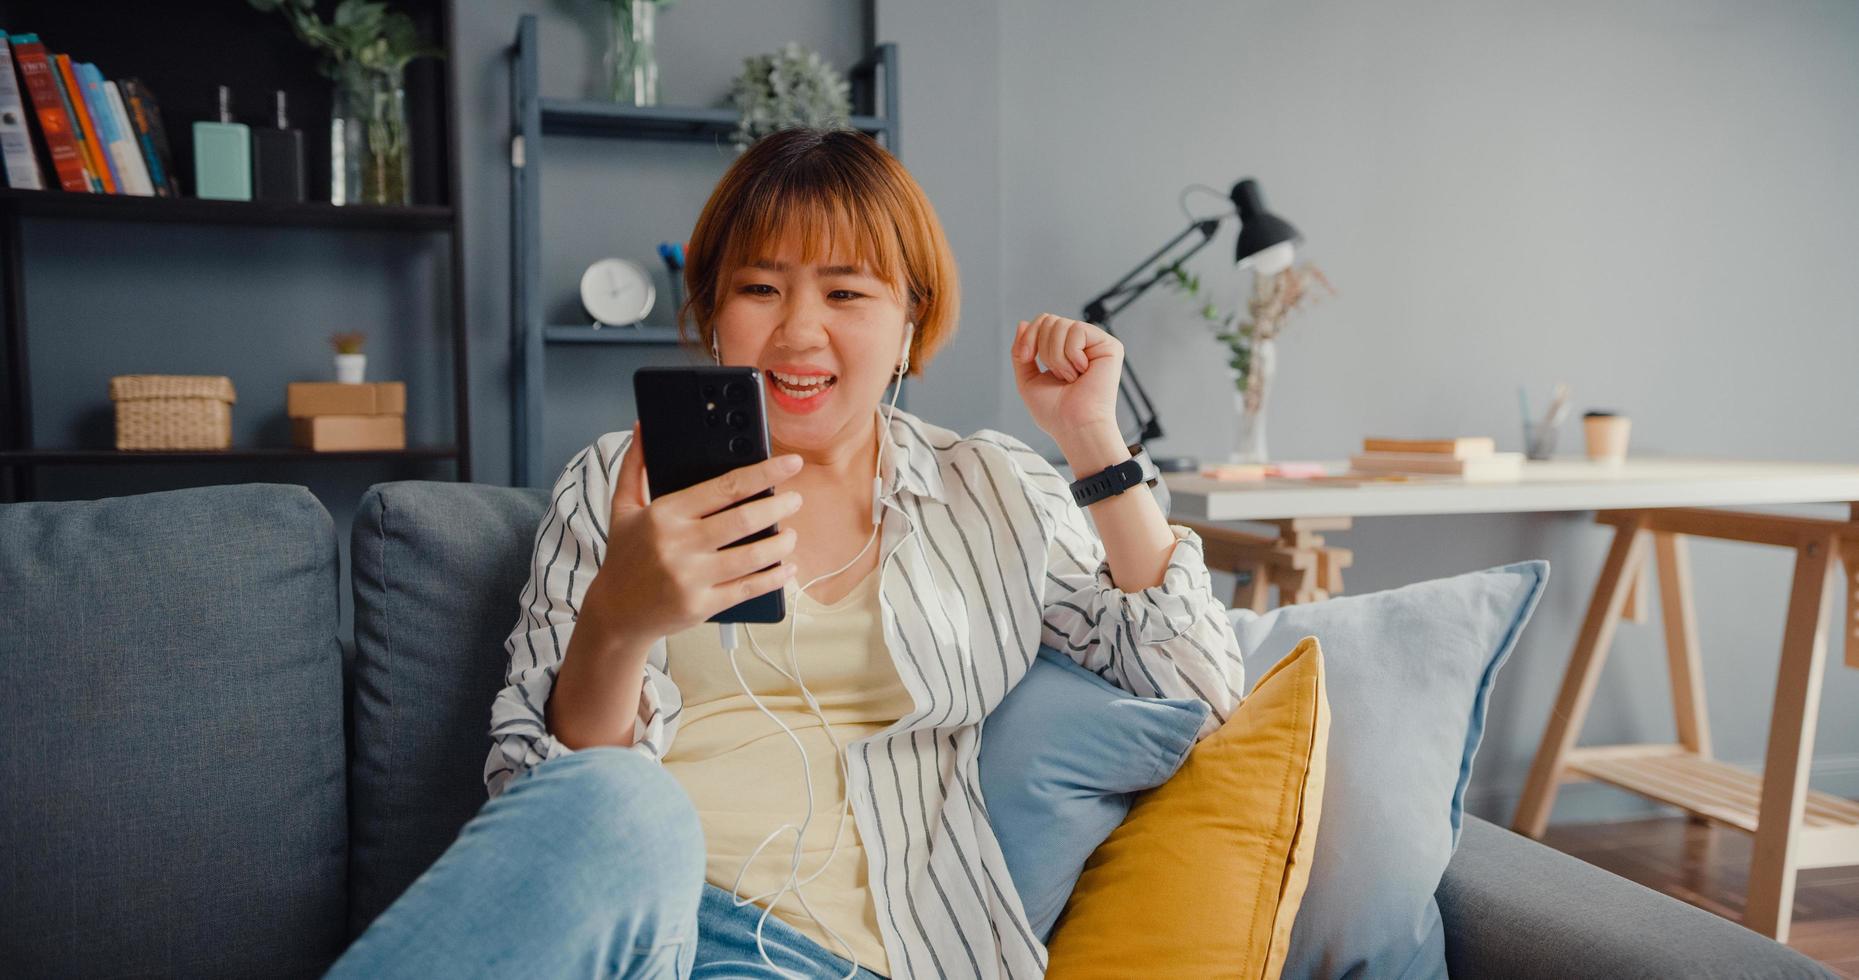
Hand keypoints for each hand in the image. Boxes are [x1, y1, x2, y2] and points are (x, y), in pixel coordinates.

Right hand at [581, 422, 802, 650]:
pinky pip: (748, 589)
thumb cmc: (624, 557)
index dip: (764, 474)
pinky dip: (774, 578)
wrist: (615, 613)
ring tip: (790, 534)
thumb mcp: (622, 508)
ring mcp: (691, 577)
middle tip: (795, 500)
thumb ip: (635, 466)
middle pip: (744, 520)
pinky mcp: (701, 605)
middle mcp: (679, 545)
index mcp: (665, 514)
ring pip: (752, 556)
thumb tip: (643, 428)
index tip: (790, 464)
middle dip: (778, 507)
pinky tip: (787, 568)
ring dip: (781, 544)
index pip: (725, 487)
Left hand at [1011, 313, 1126, 464]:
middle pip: (1049, 320)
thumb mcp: (1028, 379)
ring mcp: (1096, 343)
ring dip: (1057, 356)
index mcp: (1064, 350)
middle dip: (1044, 349)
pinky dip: (1071, 354)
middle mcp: (1081, 344)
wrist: (1074, 426)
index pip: (1043, 322)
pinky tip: (1082, 371)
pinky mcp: (1109, 345)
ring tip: (1070, 377)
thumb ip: (1021, 352)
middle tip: (1057, 375)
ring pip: (1061, 324)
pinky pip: (1077, 330)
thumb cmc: (1054, 412)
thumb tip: (1022, 323)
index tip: (1026, 357)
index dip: (1029, 336)